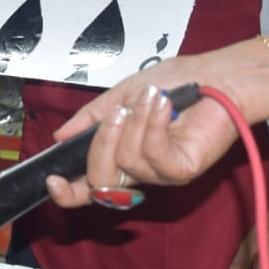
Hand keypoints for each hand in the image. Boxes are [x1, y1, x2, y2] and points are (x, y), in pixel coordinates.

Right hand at [47, 56, 240, 207]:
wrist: (216, 76)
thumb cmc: (176, 82)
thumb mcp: (122, 94)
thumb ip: (92, 117)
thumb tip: (60, 138)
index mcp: (121, 154)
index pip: (88, 186)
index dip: (68, 192)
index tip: (52, 179)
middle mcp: (140, 170)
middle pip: (100, 183)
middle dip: (102, 143)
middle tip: (118, 113)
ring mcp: (161, 173)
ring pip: (127, 163)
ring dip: (137, 122)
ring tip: (154, 97)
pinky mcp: (182, 170)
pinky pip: (155, 157)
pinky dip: (155, 127)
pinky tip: (165, 106)